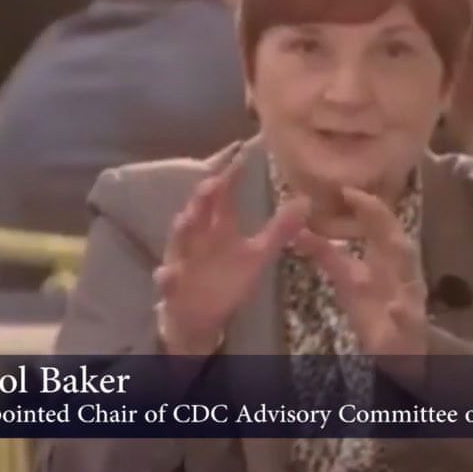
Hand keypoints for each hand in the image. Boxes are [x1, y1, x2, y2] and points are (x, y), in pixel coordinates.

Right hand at [154, 159, 309, 354]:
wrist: (200, 315)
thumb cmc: (227, 277)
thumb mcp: (258, 254)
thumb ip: (279, 229)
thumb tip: (306, 202)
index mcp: (218, 228)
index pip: (223, 197)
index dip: (231, 177)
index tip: (241, 156)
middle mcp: (198, 238)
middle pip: (198, 212)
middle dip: (203, 198)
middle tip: (213, 181)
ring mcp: (183, 260)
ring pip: (179, 242)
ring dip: (182, 230)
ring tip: (188, 218)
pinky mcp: (173, 286)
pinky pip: (167, 280)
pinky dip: (166, 276)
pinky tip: (166, 273)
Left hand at [294, 187, 428, 379]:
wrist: (396, 350)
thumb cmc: (373, 309)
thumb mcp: (347, 278)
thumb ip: (326, 254)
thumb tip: (299, 229)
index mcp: (389, 260)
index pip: (382, 226)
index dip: (367, 207)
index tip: (346, 189)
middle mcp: (403, 276)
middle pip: (398, 244)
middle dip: (383, 221)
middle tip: (361, 198)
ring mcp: (408, 303)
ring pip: (410, 280)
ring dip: (400, 261)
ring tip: (388, 239)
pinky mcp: (406, 332)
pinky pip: (406, 322)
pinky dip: (401, 314)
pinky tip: (394, 307)